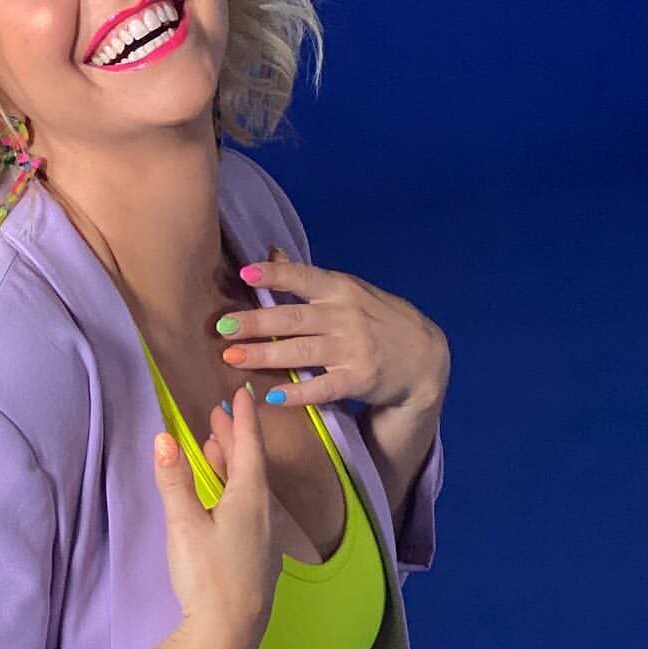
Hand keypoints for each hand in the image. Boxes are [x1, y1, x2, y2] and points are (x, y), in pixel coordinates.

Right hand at [150, 381, 282, 648]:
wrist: (229, 637)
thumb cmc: (206, 577)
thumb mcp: (183, 525)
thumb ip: (174, 481)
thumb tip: (163, 438)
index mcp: (250, 500)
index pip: (249, 448)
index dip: (244, 419)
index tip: (240, 394)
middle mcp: (264, 514)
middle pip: (251, 466)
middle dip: (235, 438)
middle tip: (218, 414)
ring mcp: (263, 538)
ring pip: (250, 489)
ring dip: (233, 465)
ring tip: (214, 447)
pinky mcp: (257, 558)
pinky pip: (250, 509)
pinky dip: (235, 490)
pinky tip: (222, 498)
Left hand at [215, 245, 449, 413]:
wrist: (425, 359)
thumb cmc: (379, 320)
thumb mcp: (350, 291)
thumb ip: (309, 277)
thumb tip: (271, 251)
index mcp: (341, 290)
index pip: (304, 277)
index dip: (276, 275)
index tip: (246, 274)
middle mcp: (346, 317)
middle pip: (294, 318)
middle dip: (256, 322)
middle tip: (222, 327)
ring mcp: (353, 349)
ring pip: (302, 351)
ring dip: (265, 355)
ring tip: (232, 358)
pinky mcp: (359, 380)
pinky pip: (323, 387)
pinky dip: (297, 393)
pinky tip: (271, 397)